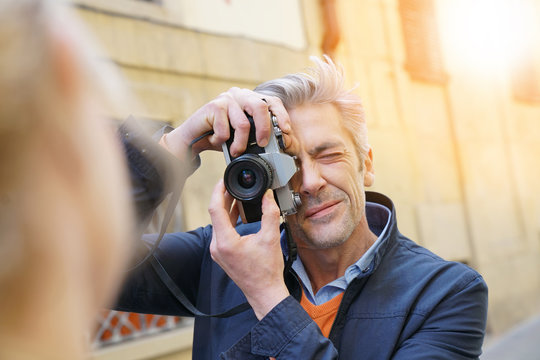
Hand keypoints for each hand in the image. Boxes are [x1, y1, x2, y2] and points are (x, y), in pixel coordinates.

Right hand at [162, 87, 292, 159]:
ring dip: (240, 143)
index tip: (286, 130)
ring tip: (235, 151)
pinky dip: (221, 140)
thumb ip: (259, 134)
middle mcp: (239, 94)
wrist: (194, 139)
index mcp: (250, 99)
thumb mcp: (244, 135)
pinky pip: (225, 129)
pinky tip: (215, 140)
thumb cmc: (220, 137)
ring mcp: (226, 99)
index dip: (281, 115)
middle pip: (260, 107)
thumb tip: (280, 142)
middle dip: (264, 129)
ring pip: (243, 124)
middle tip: (262, 144)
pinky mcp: (214, 106)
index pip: (271, 102)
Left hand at [208, 180, 289, 319]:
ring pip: (218, 222)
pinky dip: (229, 219)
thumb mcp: (270, 237)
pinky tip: (238, 212)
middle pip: (215, 214)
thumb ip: (269, 213)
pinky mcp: (222, 253)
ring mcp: (218, 251)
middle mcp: (217, 246)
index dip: (218, 191)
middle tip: (232, 183)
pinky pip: (221, 230)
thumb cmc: (266, 271)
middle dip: (224, 197)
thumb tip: (267, 196)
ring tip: (237, 194)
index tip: (223, 180)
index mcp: (225, 241)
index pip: (215, 209)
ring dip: (227, 208)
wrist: (264, 292)